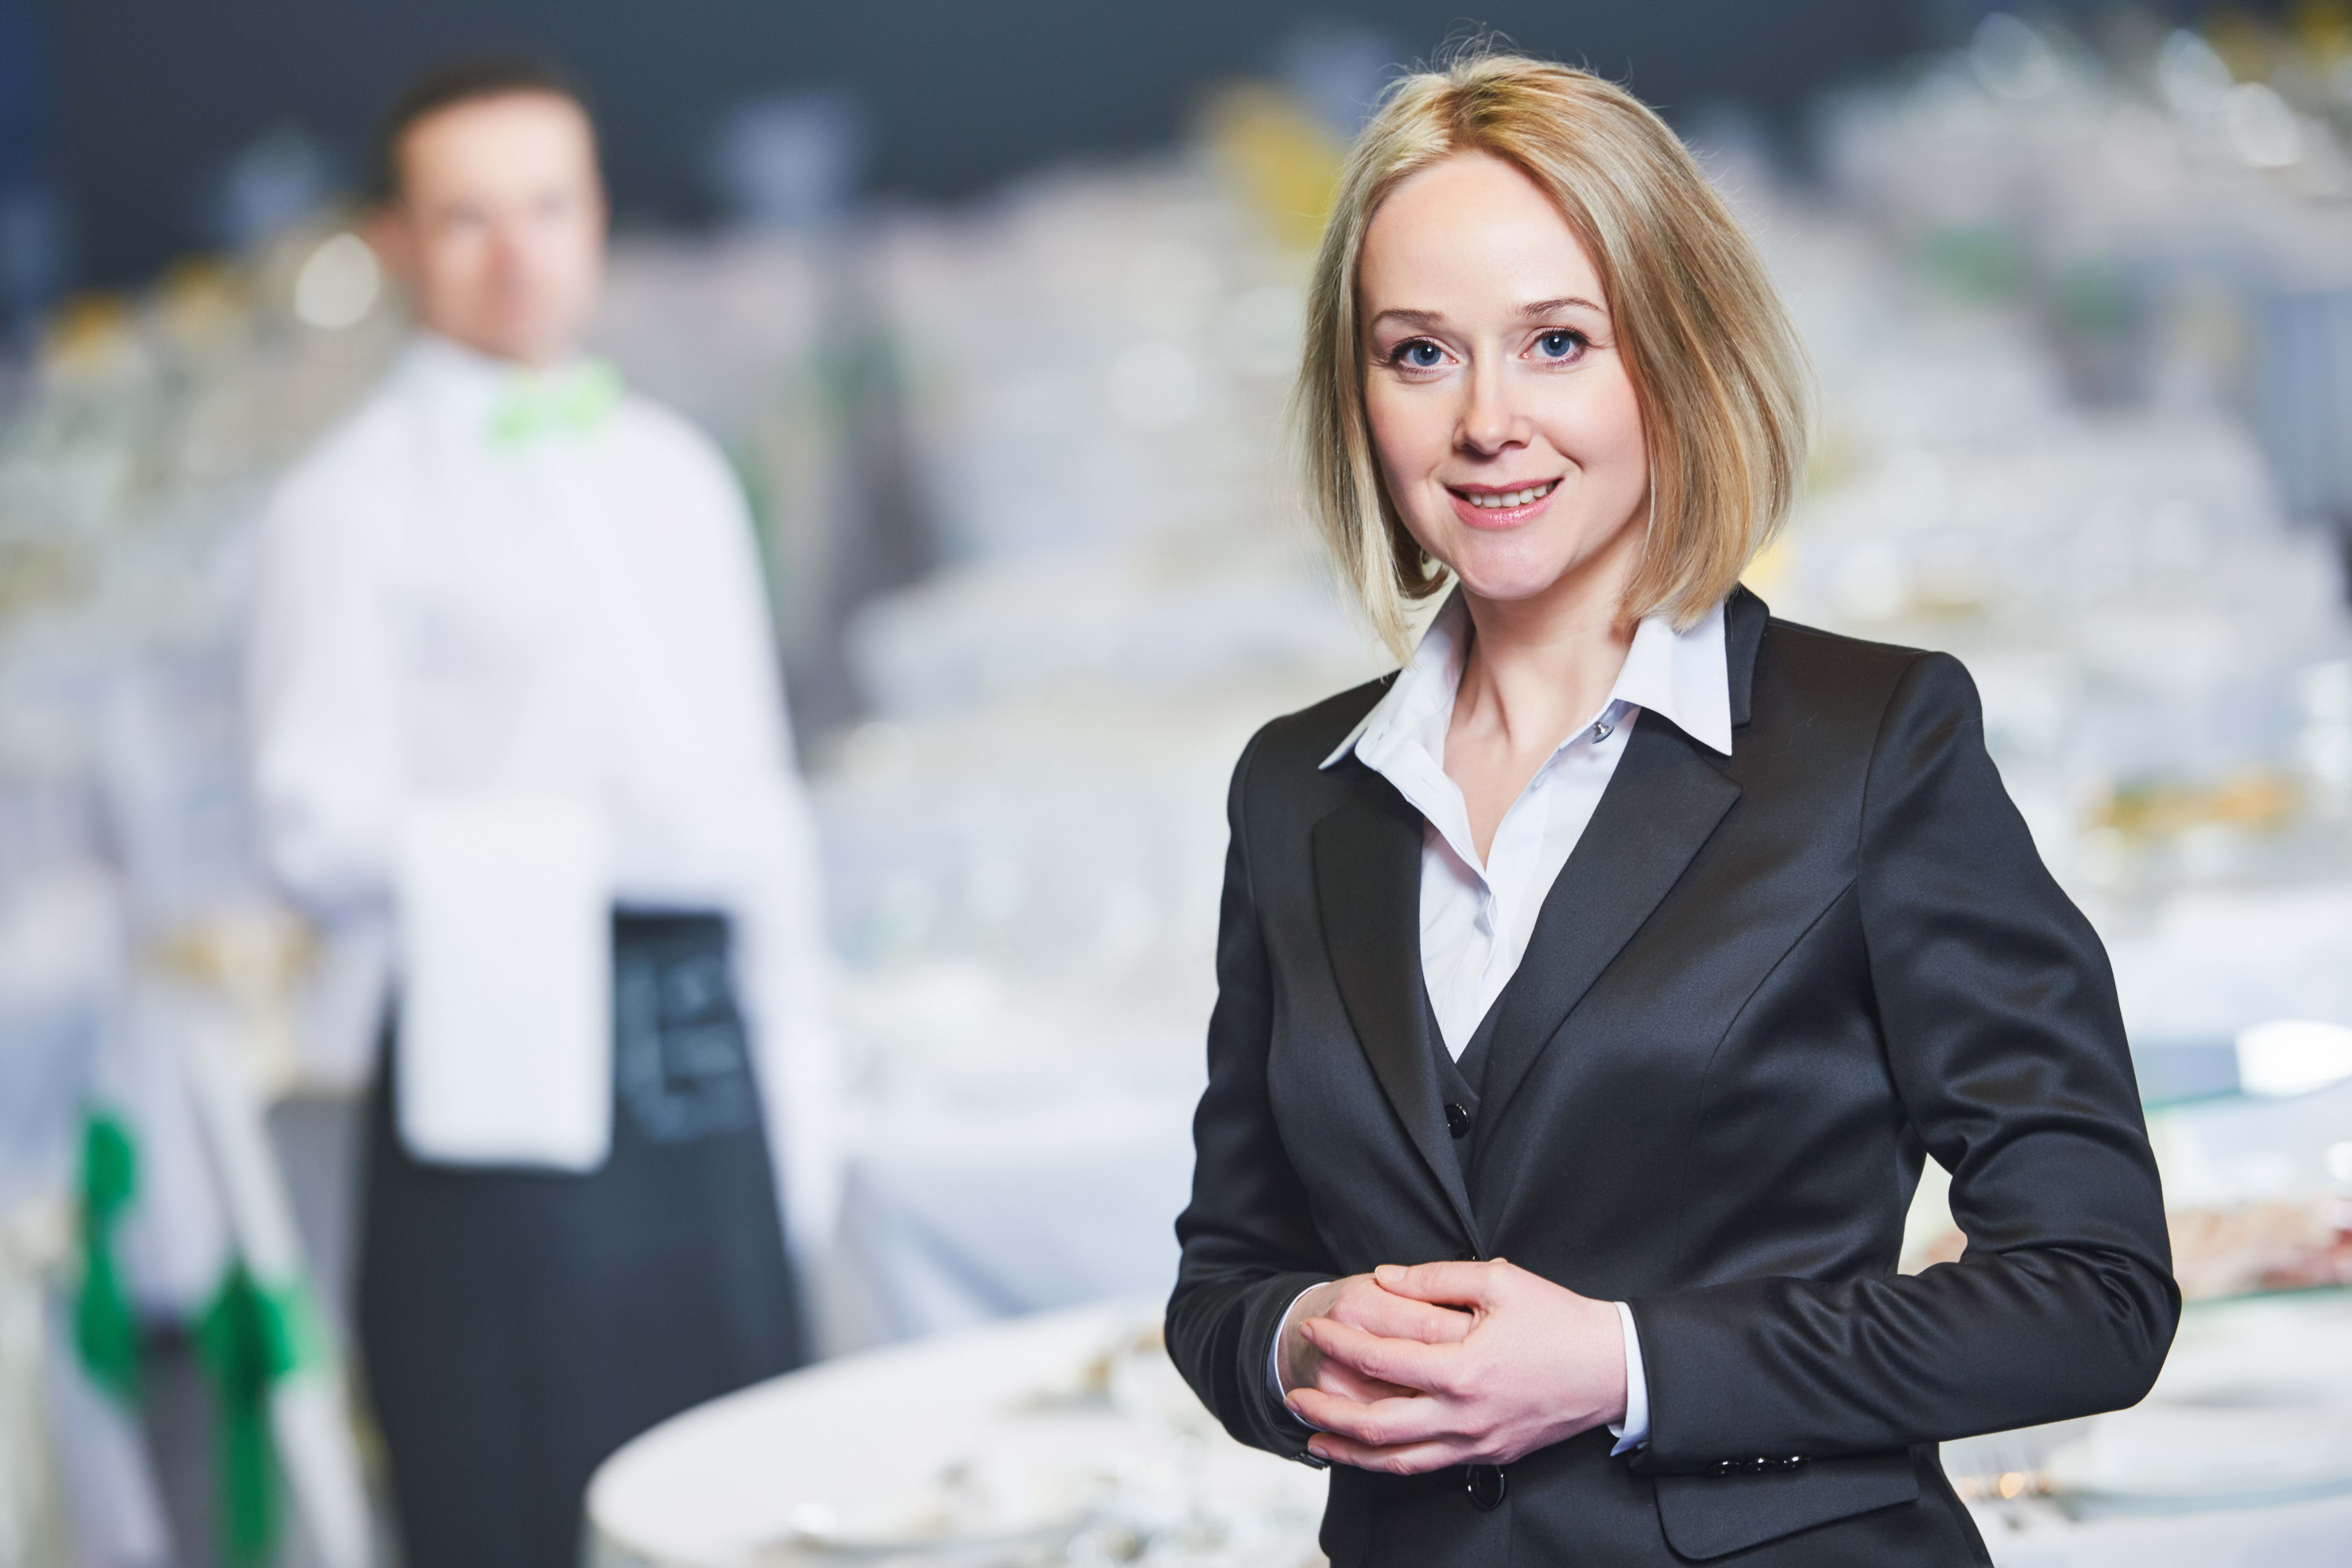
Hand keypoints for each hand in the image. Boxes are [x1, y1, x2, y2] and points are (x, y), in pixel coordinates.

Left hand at [1286, 1259, 1625, 1473]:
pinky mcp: (1488, 1455)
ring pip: (1398, 1460)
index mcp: (1463, 1368)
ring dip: (1349, 1450)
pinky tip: (1367, 1452)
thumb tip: (1384, 1277)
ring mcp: (1476, 1442)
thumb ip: (1435, 1277)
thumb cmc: (1558, 1319)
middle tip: (1293, 1396)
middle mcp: (1464, 1415)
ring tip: (1312, 1438)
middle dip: (1327, 1413)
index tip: (1313, 1329)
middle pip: (1376, 1426)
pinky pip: (1427, 1466)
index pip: (1380, 1360)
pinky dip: (1388, 1463)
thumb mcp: (1499, 1280)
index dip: (1339, 1344)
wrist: (1613, 1369)